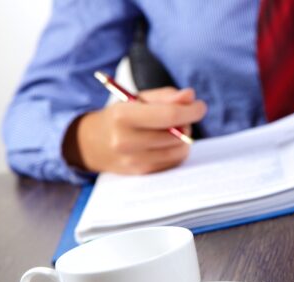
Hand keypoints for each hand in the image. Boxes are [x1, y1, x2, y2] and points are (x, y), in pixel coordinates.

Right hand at [63, 87, 206, 173]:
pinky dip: (177, 151)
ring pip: (179, 151)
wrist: (93, 144)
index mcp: (123, 116)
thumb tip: (190, 96)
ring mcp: (134, 161)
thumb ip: (166, 96)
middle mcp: (126, 141)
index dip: (190, 111)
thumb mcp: (137, 99)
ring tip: (173, 130)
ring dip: (184, 139)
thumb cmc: (120, 117)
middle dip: (187, 123)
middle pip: (176, 135)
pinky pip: (174, 163)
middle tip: (183, 117)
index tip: (201, 106)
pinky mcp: (142, 173)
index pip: (168, 116)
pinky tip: (167, 143)